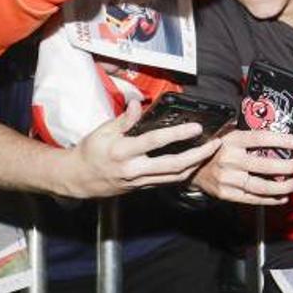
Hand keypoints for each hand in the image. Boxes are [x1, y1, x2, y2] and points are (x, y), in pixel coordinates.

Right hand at [62, 99, 221, 198]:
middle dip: (198, 156)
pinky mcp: (142, 188)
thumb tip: (135, 104)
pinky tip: (194, 162)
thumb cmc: (90, 152)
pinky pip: (167, 181)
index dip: (178, 134)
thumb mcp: (102, 131)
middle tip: (214, 145)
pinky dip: (183, 172)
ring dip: (195, 165)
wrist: (78, 179)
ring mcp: (139, 181)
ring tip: (210, 152)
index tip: (195, 127)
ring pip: (174, 176)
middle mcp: (134, 169)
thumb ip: (123, 119)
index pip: (155, 141)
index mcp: (123, 152)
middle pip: (173, 165)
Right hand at [192, 129, 292, 205]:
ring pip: (260, 186)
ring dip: (282, 186)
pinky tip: (282, 196)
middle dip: (286, 166)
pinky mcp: (227, 194)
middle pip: (264, 165)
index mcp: (231, 141)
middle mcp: (230, 160)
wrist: (192, 168)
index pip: (260, 139)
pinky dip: (270, 199)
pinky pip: (253, 199)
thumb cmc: (215, 150)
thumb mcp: (228, 134)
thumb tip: (275, 128)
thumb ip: (248, 134)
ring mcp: (228, 179)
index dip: (281, 140)